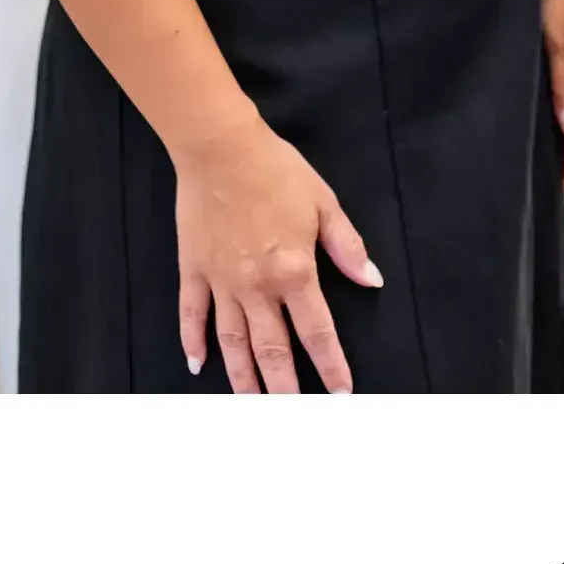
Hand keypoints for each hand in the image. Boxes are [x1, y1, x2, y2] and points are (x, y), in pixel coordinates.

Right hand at [170, 111, 382, 392]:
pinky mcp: (193, 269)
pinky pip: (192, 313)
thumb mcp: (323, 202)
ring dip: (243, 377)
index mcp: (293, 271)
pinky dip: (192, 340)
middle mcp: (257, 287)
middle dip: (284, 388)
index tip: (340, 392)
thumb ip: (347, 245)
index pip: (317, 331)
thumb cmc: (275, 170)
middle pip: (272, 349)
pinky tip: (196, 364)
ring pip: (233, 342)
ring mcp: (222, 281)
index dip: (330, 365)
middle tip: (290, 415)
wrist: (220, 147)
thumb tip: (371, 280)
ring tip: (251, 404)